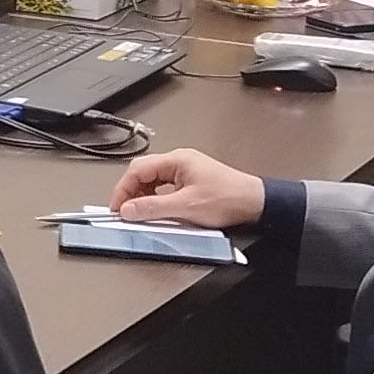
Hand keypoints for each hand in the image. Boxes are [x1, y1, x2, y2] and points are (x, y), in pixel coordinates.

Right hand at [112, 147, 265, 228]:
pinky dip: (156, 198)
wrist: (255, 203)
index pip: (137, 170)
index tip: (118, 207)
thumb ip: (153, 208)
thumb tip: (129, 209)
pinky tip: (158, 209)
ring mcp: (186, 170)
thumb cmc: (229, 199)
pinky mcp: (192, 180)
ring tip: (142, 212)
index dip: (123, 190)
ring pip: (153, 180)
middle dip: (131, 193)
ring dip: (144, 196)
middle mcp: (180, 161)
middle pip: (143, 173)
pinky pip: (164, 186)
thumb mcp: (186, 207)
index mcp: (176, 160)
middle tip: (126, 211)